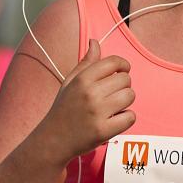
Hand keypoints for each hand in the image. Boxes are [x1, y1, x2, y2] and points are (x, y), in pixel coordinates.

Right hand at [40, 38, 135, 163]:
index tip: (122, 71)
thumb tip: (95, 42)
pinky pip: (130, 117)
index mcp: (82, 79)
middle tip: (112, 95)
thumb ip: (86, 63)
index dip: (123, 65)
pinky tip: (114, 120)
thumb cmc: (63, 108)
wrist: (52, 139)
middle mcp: (90, 93)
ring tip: (113, 107)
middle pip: (126, 79)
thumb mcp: (70, 82)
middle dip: (123, 86)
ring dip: (125, 102)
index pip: (114, 62)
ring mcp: (97, 113)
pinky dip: (126, 119)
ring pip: (130, 96)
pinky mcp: (103, 131)